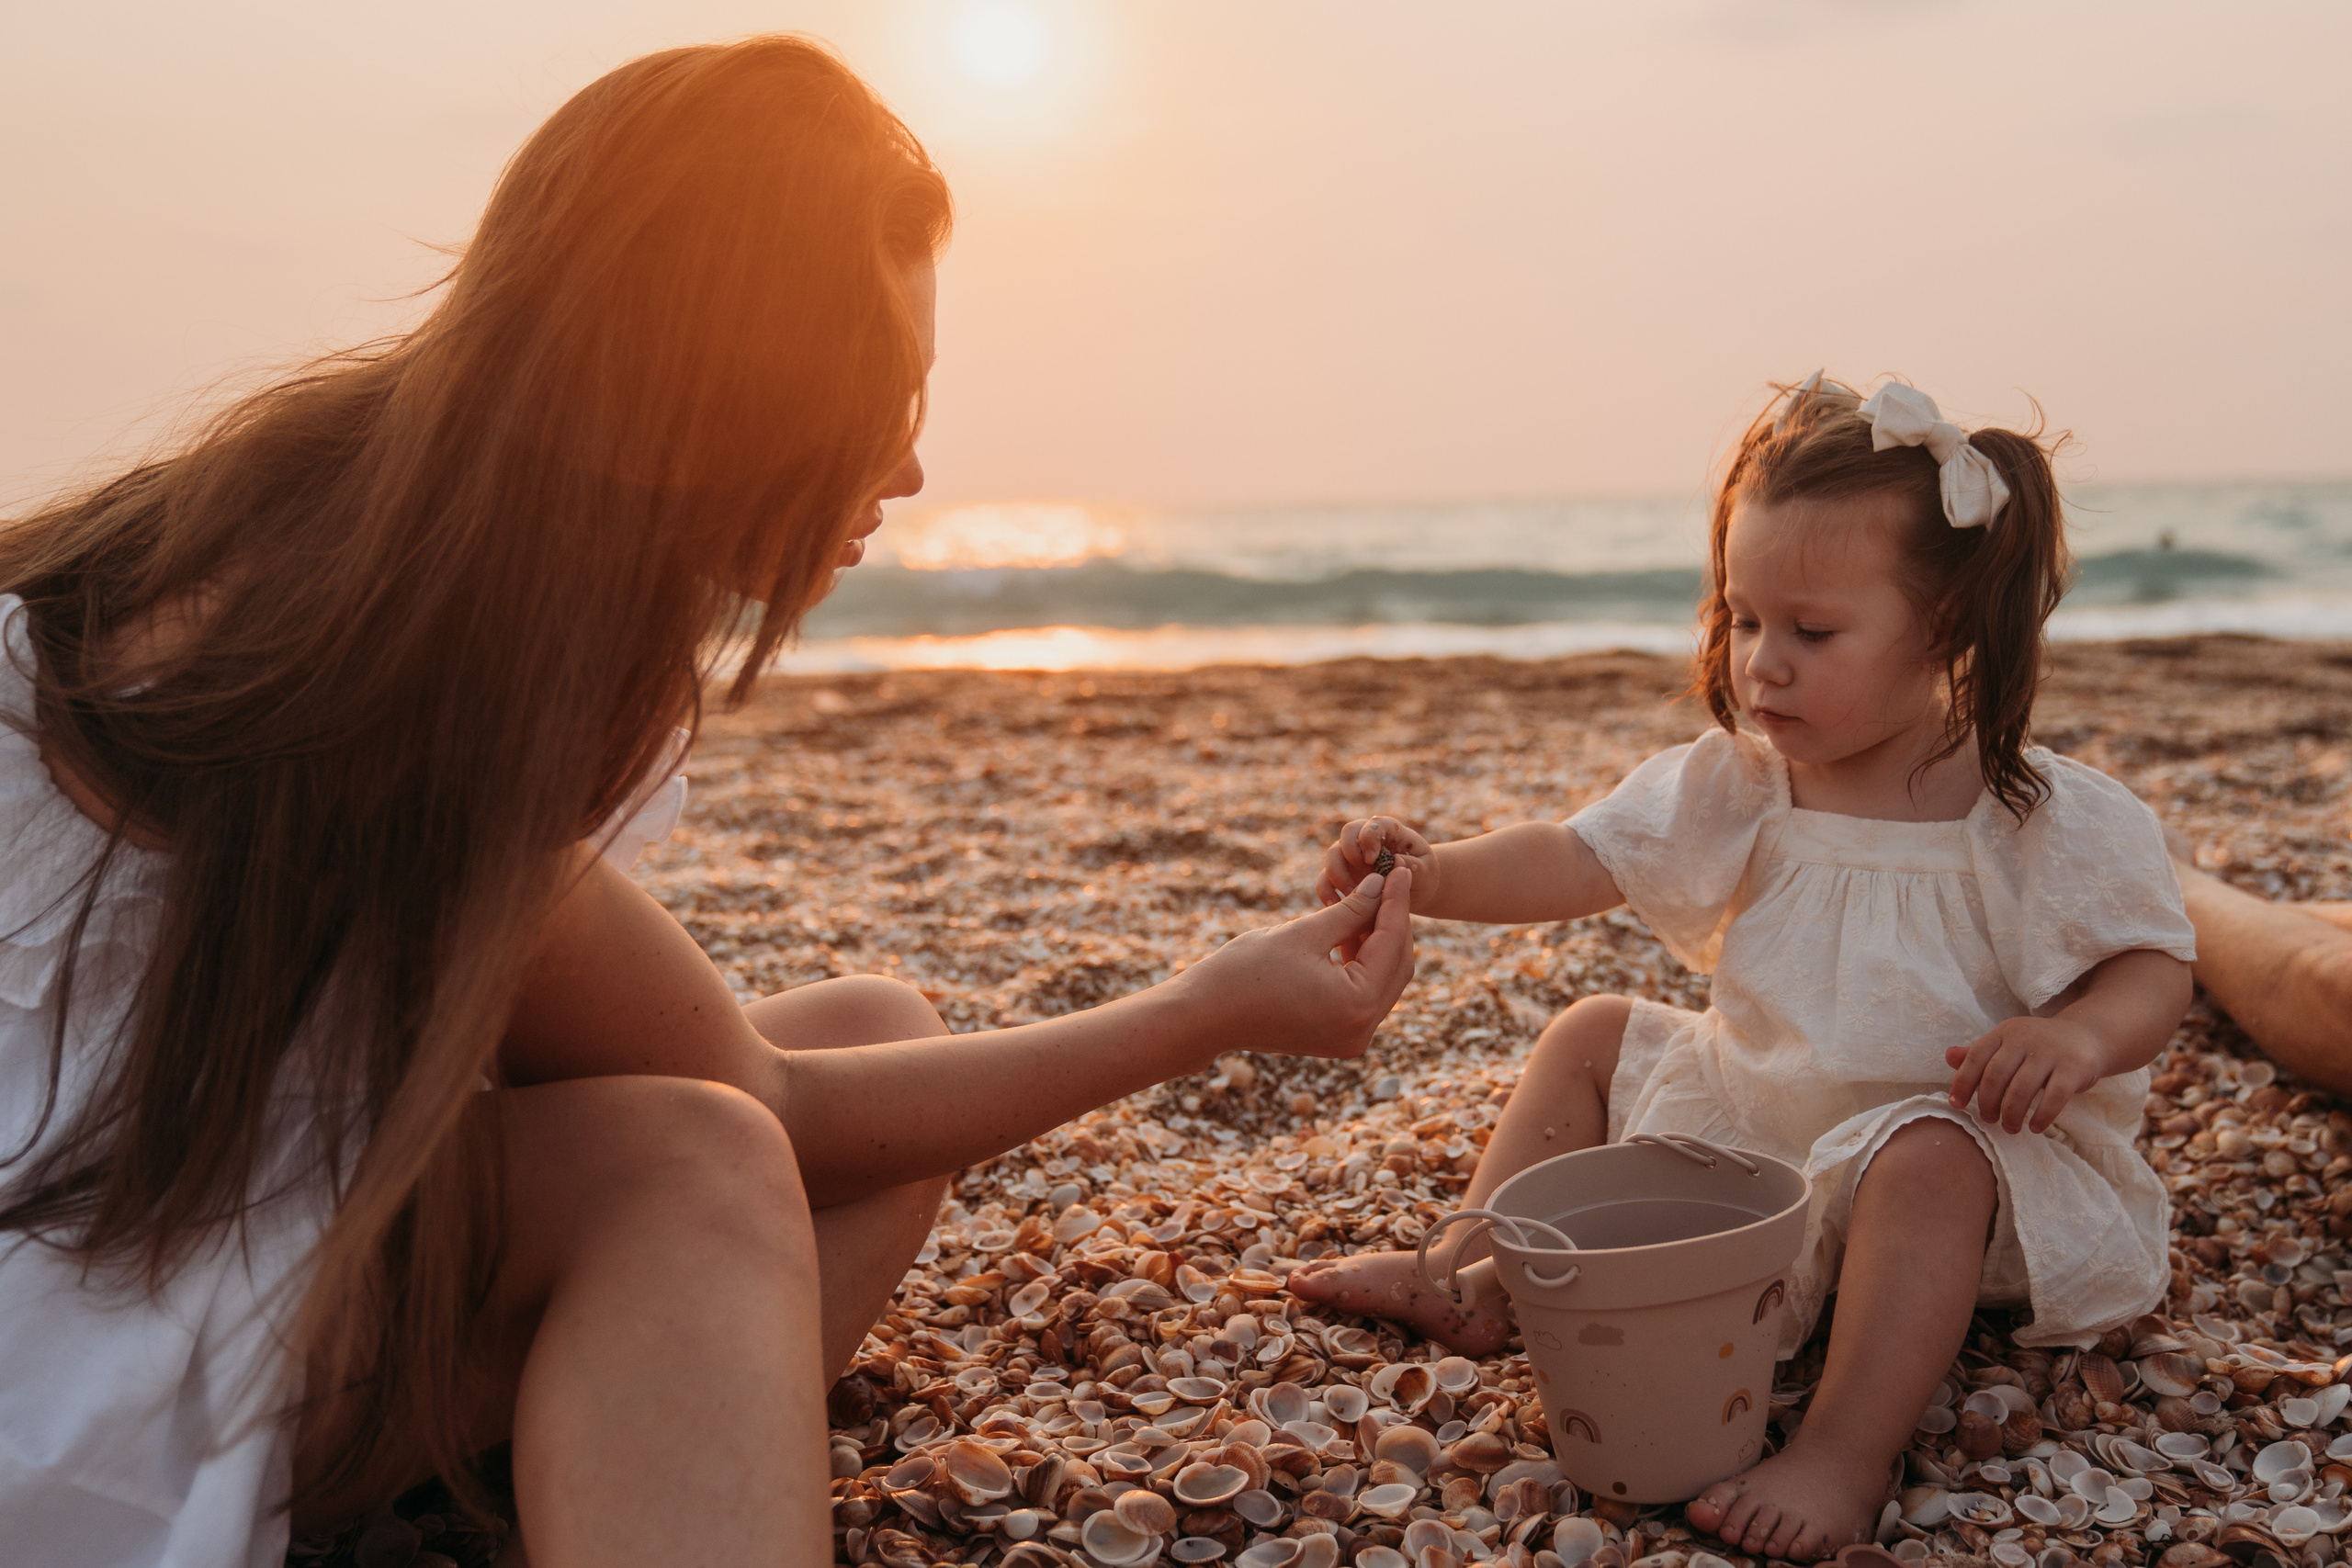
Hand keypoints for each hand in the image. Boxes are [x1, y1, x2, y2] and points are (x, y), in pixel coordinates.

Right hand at [1178, 867, 1416, 1059]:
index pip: (1392, 943)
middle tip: (1388, 883)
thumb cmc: (1244, 972)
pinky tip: (1350, 932)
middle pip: (1397, 965)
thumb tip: (1381, 885)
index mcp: (1356, 1005)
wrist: (1204, 1016)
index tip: (1400, 869)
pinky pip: (1365, 995)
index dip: (1396, 902)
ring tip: (1366, 902)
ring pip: (1384, 980)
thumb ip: (1351, 910)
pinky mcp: (1338, 1038)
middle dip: (1393, 922)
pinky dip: (1362, 964)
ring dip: (1378, 942)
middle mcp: (1362, 1029)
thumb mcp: (1304, 933)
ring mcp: (1351, 1038)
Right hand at [1316, 815, 1436, 910]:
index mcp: (1388, 831)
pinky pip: (1325, 879)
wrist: (1415, 889)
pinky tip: (1334, 905)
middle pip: (1347, 835)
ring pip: (1332, 856)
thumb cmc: (1423, 875)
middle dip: (1349, 855)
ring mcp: (1351, 857)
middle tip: (1362, 877)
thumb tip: (1395, 861)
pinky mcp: (1342, 875)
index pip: (1372, 826)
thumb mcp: (1425, 871)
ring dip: (1337, 876)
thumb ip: (1411, 865)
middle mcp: (1366, 840)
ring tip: (1352, 896)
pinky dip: (1326, 891)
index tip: (1372, 859)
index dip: (1368, 839)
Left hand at [1945, 1016, 2107, 1133]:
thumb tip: (1948, 1057)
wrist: (2087, 1038)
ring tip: (2010, 1127)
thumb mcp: (2009, 1045)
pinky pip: (2054, 1097)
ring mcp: (2051, 1052)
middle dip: (1988, 1103)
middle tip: (1989, 1119)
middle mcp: (2025, 1038)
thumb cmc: (2039, 1047)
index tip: (1956, 1105)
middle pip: (1996, 1076)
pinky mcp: (2074, 1067)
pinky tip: (2035, 1127)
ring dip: (2012, 1114)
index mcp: (2004, 1032)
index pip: (1976, 1057)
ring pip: (2022, 1089)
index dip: (1963, 1082)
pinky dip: (2042, 1116)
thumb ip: (1980, 1054)